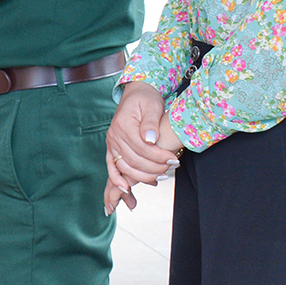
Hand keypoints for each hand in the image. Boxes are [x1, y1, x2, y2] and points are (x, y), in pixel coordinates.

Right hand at [105, 82, 181, 215]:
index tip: (173, 160)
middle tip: (171, 169)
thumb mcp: (152, 106)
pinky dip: (117, 180)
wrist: (135, 94)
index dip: (158, 156)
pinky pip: (112, 167)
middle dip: (154, 168)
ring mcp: (111, 144)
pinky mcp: (113, 149)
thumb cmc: (145, 99)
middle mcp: (114, 136)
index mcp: (123, 125)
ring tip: (159, 178)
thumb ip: (150, 123)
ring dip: (141, 177)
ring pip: (124, 167)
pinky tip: (126, 190)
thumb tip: (150, 139)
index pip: (141, 147)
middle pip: (133, 160)